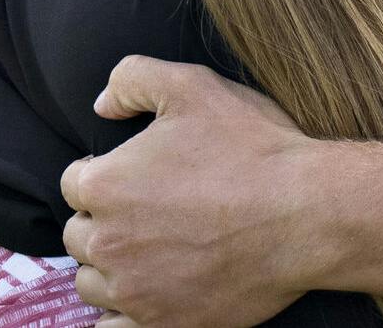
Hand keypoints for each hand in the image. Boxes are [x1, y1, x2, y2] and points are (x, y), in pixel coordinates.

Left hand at [60, 57, 329, 326]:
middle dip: (104, 221)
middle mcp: (108, 243)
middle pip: (79, 235)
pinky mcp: (164, 324)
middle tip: (148, 211)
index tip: (136, 175)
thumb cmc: (253, 148)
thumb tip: (101, 106)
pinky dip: (120, 317)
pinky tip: (143, 296)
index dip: (104, 173)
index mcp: (105, 185)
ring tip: (148, 252)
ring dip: (109, 268)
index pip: (74, 182)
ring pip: (92, 283)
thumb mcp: (193, 86)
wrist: (308, 213)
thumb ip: (133, 79)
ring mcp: (135, 290)